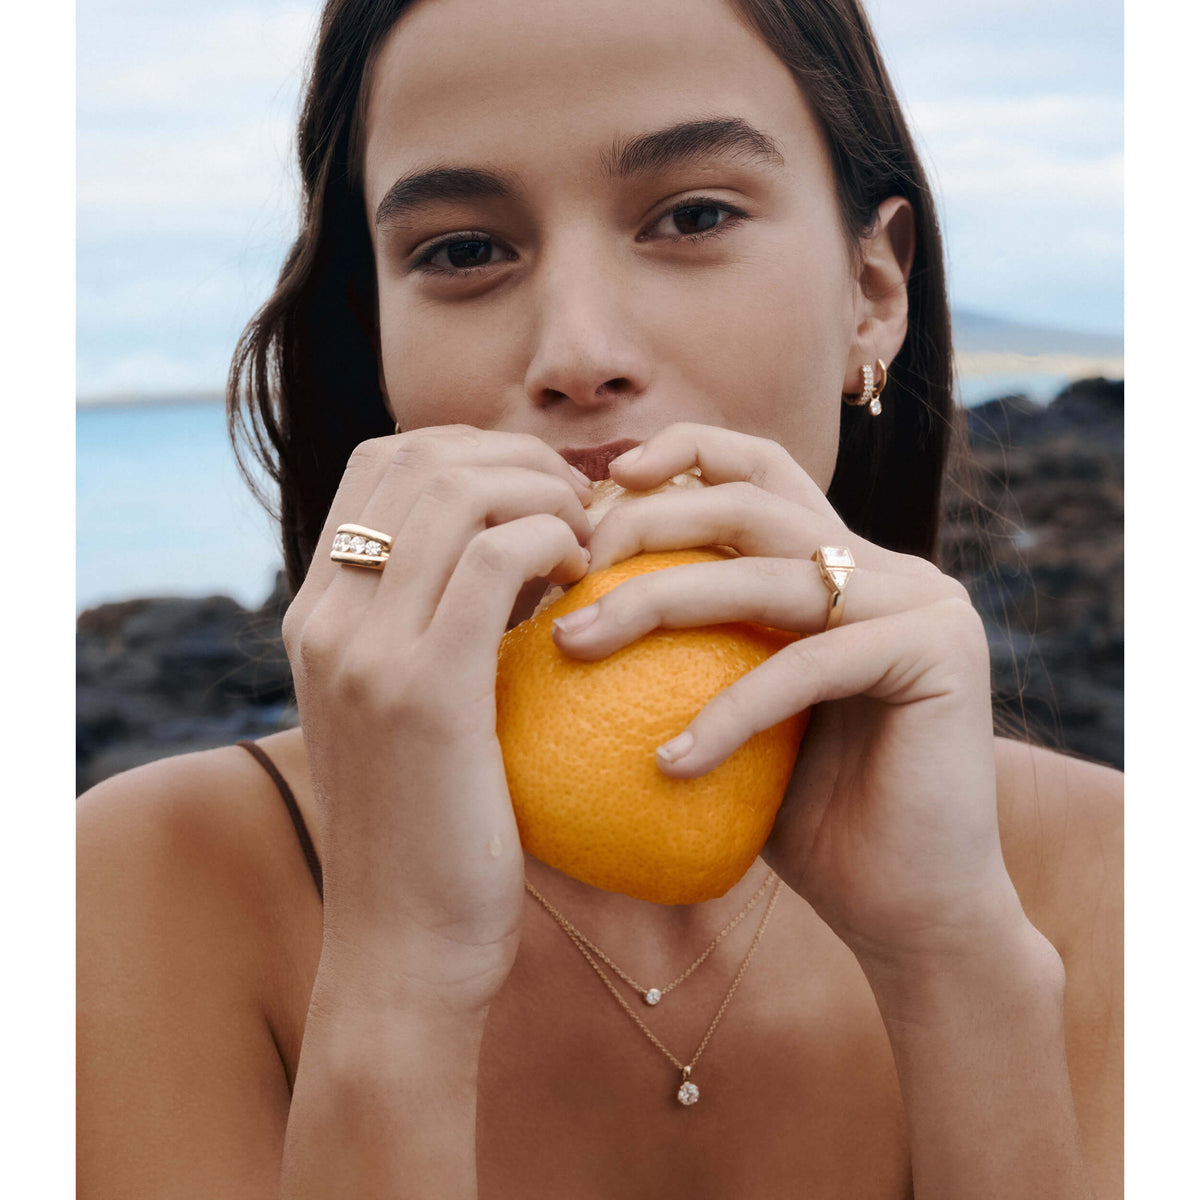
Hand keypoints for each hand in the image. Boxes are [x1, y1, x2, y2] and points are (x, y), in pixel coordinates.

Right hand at [282, 425, 591, 1009]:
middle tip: (577, 504)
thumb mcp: (409, 712)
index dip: (471, 450)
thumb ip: (431, 630)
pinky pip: (495, 558)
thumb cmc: (431, 832)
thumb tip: (509, 559)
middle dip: (515, 456)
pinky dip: (551, 543)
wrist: (404, 947)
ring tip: (585, 541)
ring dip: (541, 493)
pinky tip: (584, 580)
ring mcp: (363, 649)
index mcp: (316, 614)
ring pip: (458, 491)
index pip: (382, 464)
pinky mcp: (421, 690)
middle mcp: (324, 617)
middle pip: (418, 457)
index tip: (537, 492)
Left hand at [551, 422, 1026, 967]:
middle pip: (751, 504)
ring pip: (767, 575)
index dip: (685, 454)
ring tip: (575, 646)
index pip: (761, 471)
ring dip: (658, 601)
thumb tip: (565, 622)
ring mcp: (921, 602)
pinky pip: (805, 665)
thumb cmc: (803, 821)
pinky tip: (668, 765)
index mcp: (843, 566)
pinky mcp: (940, 651)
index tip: (602, 489)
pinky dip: (729, 713)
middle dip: (647, 524)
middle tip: (569, 579)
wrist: (910, 911)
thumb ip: (686, 657)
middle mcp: (888, 568)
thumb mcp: (730, 719)